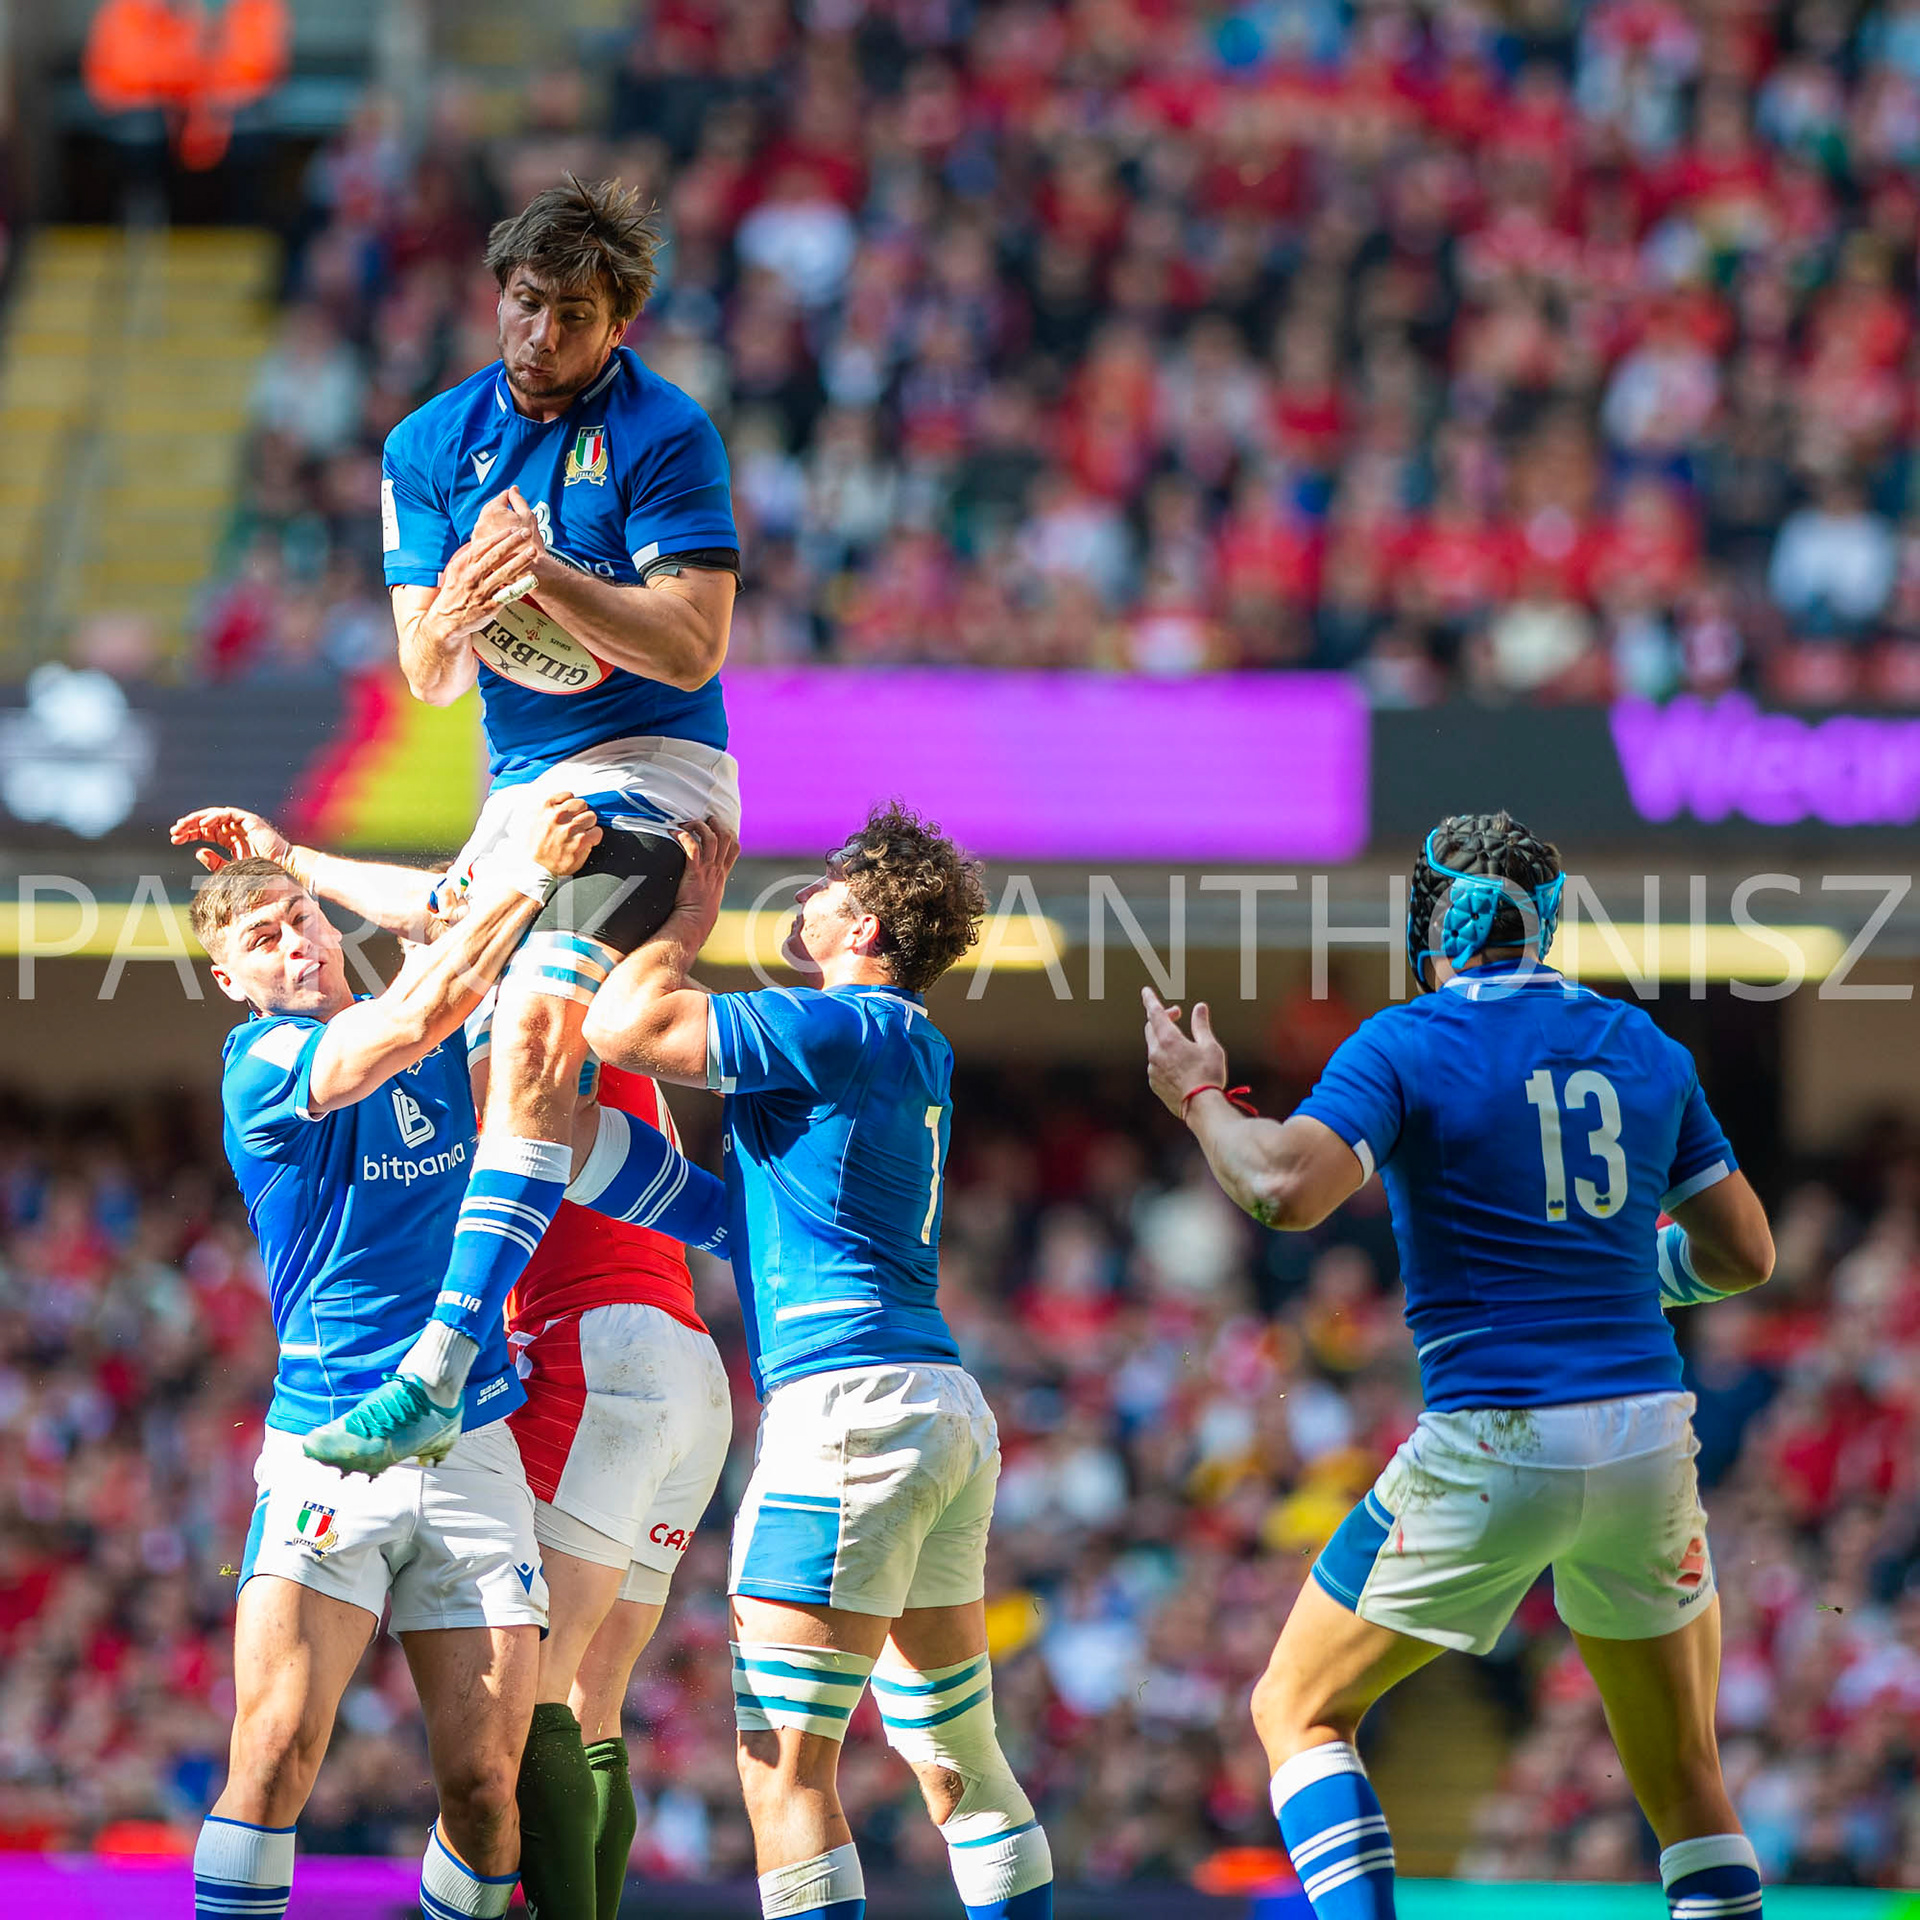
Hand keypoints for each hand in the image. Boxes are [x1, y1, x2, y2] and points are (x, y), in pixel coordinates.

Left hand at [170, 805, 293, 873]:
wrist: (281, 870)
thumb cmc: (259, 872)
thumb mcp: (230, 869)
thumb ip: (215, 862)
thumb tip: (198, 851)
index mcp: (229, 839)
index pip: (205, 831)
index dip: (189, 834)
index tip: (175, 839)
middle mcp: (234, 829)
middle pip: (206, 822)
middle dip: (189, 825)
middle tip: (174, 831)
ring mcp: (242, 823)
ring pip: (214, 815)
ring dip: (197, 819)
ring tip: (183, 826)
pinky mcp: (250, 820)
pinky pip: (228, 814)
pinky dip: (214, 817)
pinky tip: (202, 825)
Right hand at [427, 504, 544, 643]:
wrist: (446, 620)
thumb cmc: (454, 593)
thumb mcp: (457, 571)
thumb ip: (470, 558)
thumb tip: (485, 543)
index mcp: (463, 565)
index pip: (483, 546)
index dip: (500, 536)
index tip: (513, 529)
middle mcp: (472, 577)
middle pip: (495, 556)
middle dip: (512, 542)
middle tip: (526, 533)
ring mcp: (481, 592)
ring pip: (504, 573)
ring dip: (520, 561)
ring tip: (532, 552)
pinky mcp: (489, 607)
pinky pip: (507, 594)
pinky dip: (518, 586)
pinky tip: (530, 579)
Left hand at [471, 485, 543, 554]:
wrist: (528, 568)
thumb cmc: (530, 541)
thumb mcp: (528, 515)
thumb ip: (518, 500)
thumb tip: (513, 490)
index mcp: (492, 511)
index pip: (501, 498)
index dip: (510, 499)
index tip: (514, 503)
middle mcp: (481, 522)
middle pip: (490, 510)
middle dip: (501, 511)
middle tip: (512, 516)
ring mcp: (477, 536)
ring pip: (485, 524)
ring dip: (494, 524)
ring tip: (507, 530)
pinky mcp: (477, 549)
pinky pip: (483, 538)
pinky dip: (490, 536)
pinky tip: (500, 540)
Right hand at [525, 790, 601, 876]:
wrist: (536, 868)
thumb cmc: (536, 846)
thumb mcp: (533, 819)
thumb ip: (547, 807)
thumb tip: (563, 800)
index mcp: (545, 807)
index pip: (569, 795)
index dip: (570, 806)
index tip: (569, 814)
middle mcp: (558, 816)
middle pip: (582, 804)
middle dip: (580, 814)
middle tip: (576, 824)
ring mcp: (571, 828)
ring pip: (591, 817)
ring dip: (588, 825)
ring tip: (580, 833)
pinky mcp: (581, 841)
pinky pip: (597, 832)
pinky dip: (594, 837)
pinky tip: (585, 842)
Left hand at [671, 816, 738, 934]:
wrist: (695, 922)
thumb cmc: (699, 911)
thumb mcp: (710, 894)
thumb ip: (707, 882)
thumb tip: (700, 876)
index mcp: (722, 872)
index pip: (735, 847)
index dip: (728, 832)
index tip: (717, 827)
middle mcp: (717, 869)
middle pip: (726, 837)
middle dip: (716, 823)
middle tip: (703, 820)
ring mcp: (707, 870)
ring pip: (711, 839)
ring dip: (700, 826)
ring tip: (687, 823)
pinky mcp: (694, 872)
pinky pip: (693, 848)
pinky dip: (685, 837)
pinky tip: (674, 833)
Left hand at [1143, 987, 1229, 1118]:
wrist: (1201, 1107)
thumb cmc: (1209, 1074)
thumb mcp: (1210, 1046)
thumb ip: (1201, 1025)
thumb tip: (1199, 1007)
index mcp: (1168, 1040)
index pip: (1155, 1013)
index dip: (1150, 1000)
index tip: (1145, 990)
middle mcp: (1156, 1053)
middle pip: (1151, 1028)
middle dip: (1162, 1018)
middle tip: (1177, 1015)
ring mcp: (1152, 1069)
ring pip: (1153, 1047)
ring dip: (1163, 1040)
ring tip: (1182, 1043)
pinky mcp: (1154, 1083)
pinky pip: (1155, 1065)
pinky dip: (1163, 1058)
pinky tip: (1179, 1065)